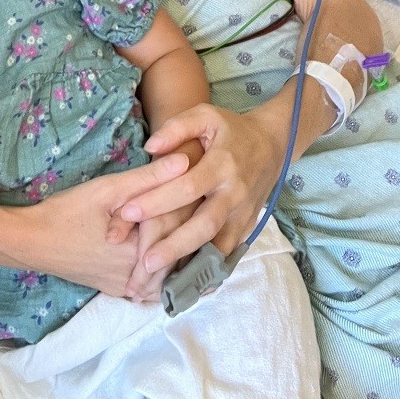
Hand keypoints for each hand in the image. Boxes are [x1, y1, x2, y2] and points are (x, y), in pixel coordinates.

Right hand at [16, 152, 188, 298]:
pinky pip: (152, 285)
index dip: (186, 199)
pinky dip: (162, 268)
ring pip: (169, 271)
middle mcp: (140, 278)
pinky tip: (165, 249)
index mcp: (141, 251)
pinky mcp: (118, 291)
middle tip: (191, 198)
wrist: (31, 242)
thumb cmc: (67, 212)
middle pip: (178, 250)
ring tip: (185, 221)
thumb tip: (185, 161)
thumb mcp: (108, 189)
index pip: (180, 225)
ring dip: (178, 248)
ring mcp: (129, 289)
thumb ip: (148, 178)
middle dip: (186, 223)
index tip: (190, 179)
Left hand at [115, 104, 283, 277]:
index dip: (156, 200)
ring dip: (191, 264)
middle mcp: (235, 192)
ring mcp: (244, 212)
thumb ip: (176, 128)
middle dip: (173, 245)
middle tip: (143, 262)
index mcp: (222, 164)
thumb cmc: (230, 129)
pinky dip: (210, 269)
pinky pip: (228, 252)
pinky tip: (189, 283)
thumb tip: (149, 147)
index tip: (126, 212)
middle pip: (203, 224)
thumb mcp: (205, 115)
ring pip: (218, 244)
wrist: (272, 144)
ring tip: (162, 281)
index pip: (186, 187)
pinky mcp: (248, 225)